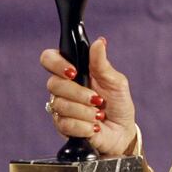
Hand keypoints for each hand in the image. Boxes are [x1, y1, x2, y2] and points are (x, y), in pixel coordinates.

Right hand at [40, 37, 136, 155]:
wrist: (121, 130)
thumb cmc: (118, 102)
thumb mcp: (115, 81)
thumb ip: (102, 63)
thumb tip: (99, 41)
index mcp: (74, 71)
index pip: (50, 59)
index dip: (56, 64)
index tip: (73, 72)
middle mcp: (64, 87)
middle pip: (53, 84)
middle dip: (78, 93)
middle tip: (97, 99)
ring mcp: (60, 106)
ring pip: (60, 105)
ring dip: (84, 111)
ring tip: (98, 114)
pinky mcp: (62, 125)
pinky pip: (64, 123)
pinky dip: (84, 125)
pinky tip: (94, 126)